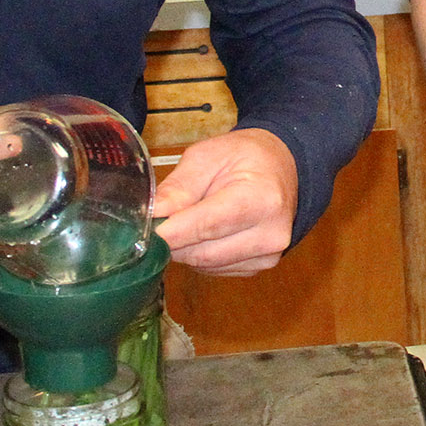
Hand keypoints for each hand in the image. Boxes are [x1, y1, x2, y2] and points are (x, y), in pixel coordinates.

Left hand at [153, 129, 299, 274]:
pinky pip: (215, 270)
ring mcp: (268, 255)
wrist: (282, 168)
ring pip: (205, 265)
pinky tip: (204, 233)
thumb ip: (179, 187)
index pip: (206, 226)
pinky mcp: (259, 267)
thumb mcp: (208, 155)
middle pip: (203, 252)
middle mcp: (271, 233)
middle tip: (156, 223)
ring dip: (185, 249)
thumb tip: (152, 216)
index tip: (143, 231)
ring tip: (187, 221)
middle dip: (173, 241)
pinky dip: (200, 255)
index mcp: (262, 199)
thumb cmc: (245, 157)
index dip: (170, 232)